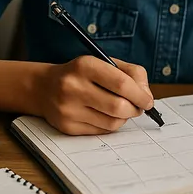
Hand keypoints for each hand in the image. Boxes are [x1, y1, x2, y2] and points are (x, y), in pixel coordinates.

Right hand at [36, 56, 154, 135]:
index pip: (121, 83)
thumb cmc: (82, 74)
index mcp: (85, 65)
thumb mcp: (104, 62)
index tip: (148, 100)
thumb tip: (147, 96)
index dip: (140, 94)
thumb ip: (131, 73)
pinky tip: (106, 115)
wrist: (44, 87)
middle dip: (135, 109)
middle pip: (118, 106)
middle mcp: (73, 87)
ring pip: (112, 122)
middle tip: (139, 107)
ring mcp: (68, 109)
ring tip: (122, 109)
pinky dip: (111, 124)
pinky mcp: (67, 127)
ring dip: (124, 118)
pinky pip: (101, 131)